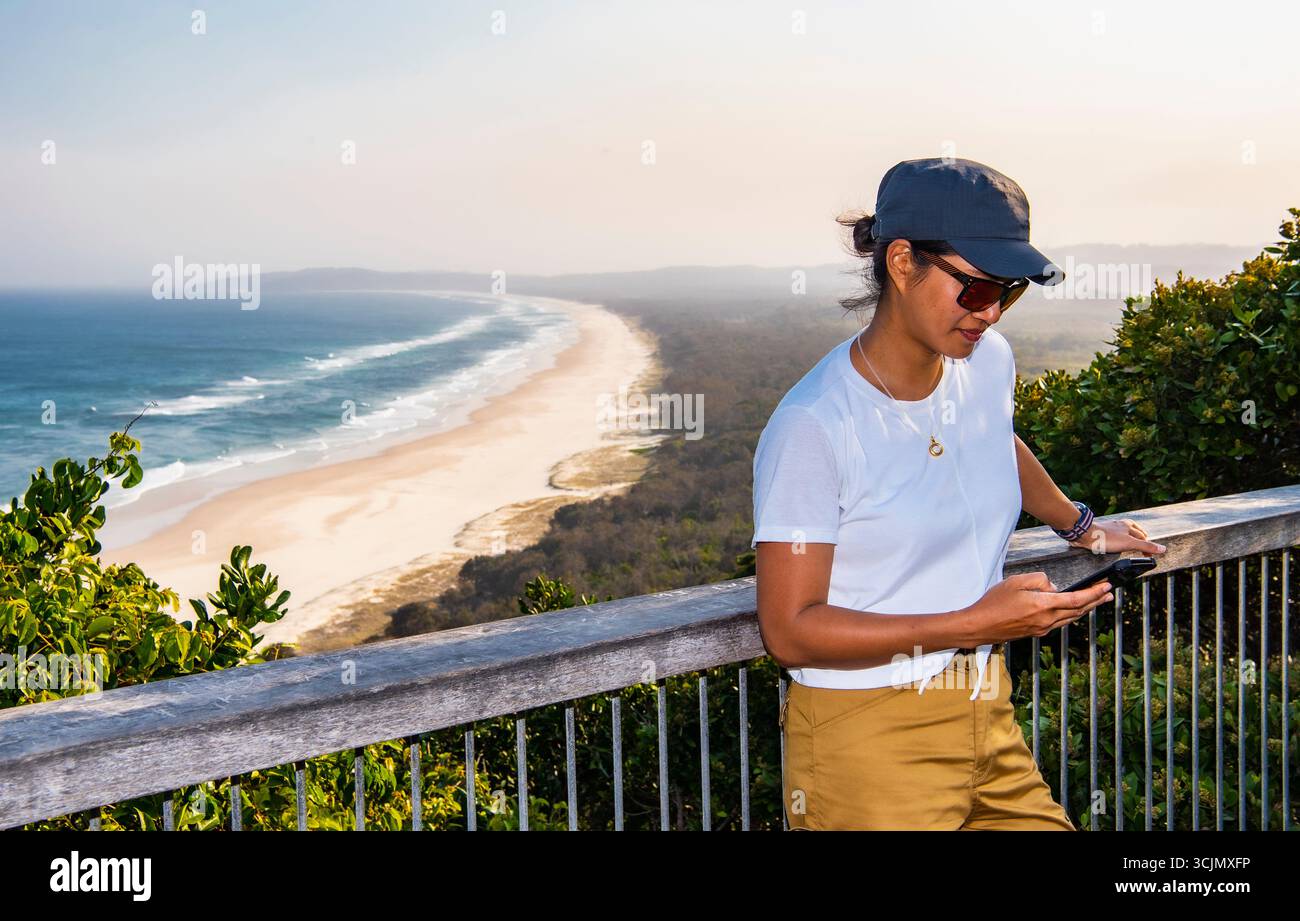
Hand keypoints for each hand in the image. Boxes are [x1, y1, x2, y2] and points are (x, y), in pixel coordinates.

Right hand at [962, 571, 1114, 643]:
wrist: (980, 626)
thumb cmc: (994, 603)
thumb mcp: (1015, 581)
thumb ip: (1038, 579)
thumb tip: (1051, 585)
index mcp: (1043, 605)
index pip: (1077, 599)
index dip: (1094, 593)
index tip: (1106, 586)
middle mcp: (1047, 620)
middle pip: (1078, 611)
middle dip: (1096, 601)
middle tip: (1109, 594)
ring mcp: (1042, 628)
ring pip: (1071, 618)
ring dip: (1086, 609)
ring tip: (1096, 602)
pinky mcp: (1036, 632)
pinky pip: (1060, 623)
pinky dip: (1071, 615)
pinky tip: (1072, 611)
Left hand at [1068, 517, 1166, 555]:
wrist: (1084, 535)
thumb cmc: (1106, 538)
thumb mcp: (1129, 543)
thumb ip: (1145, 546)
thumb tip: (1163, 549)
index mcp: (1129, 525)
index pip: (1143, 536)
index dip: (1148, 546)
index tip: (1150, 555)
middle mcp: (1120, 525)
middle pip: (1135, 533)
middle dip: (1141, 540)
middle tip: (1145, 549)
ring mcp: (1110, 528)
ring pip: (1123, 534)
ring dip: (1129, 540)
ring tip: (1132, 546)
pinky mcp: (1101, 533)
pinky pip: (1113, 537)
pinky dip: (1117, 542)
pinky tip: (1114, 546)